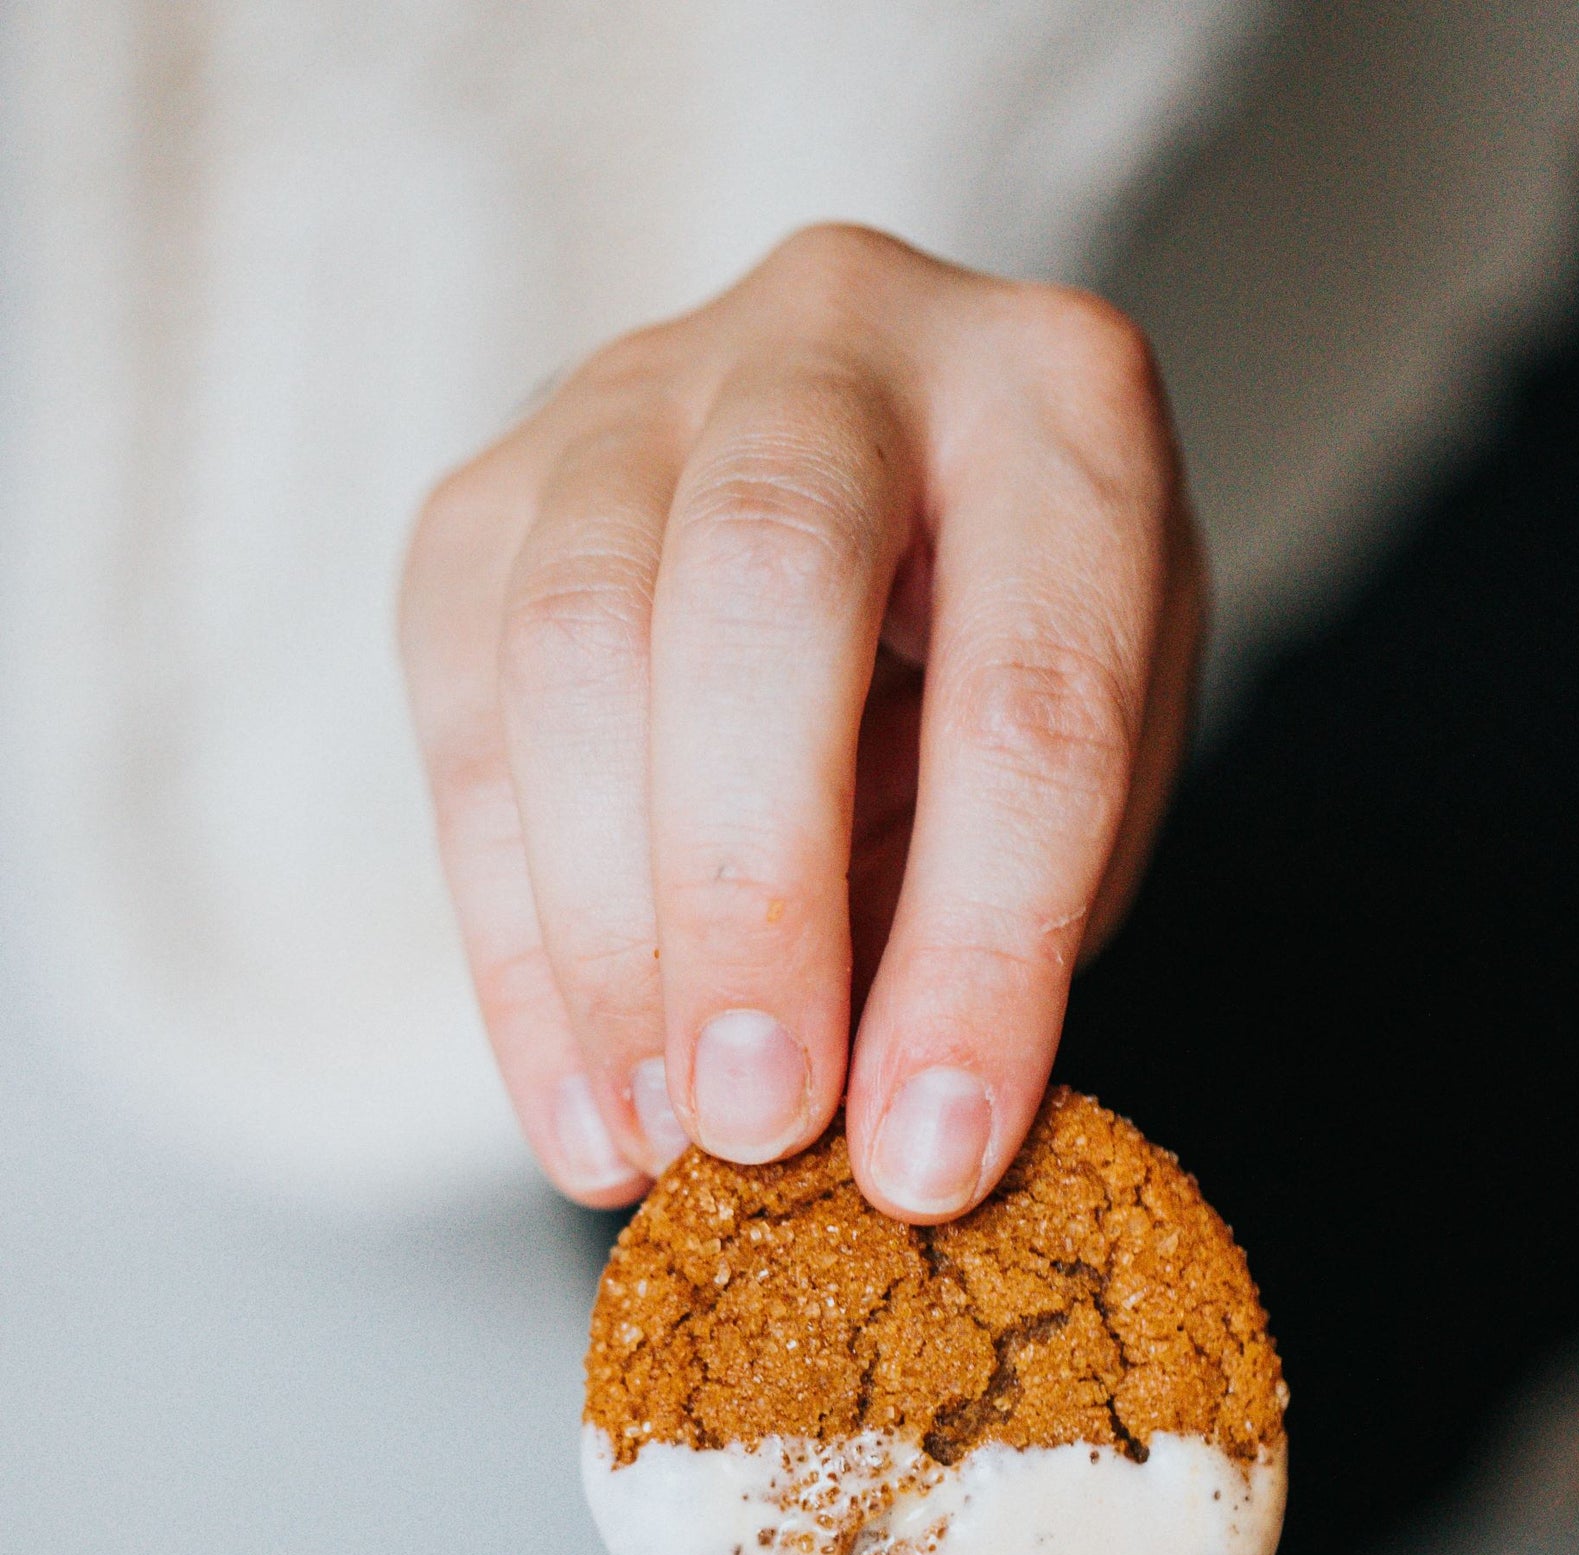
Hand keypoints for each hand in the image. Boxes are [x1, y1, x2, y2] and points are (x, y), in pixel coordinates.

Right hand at [400, 226, 1200, 1212]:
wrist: (866, 503)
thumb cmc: (996, 672)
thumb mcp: (1077, 789)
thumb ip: (994, 925)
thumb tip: (886, 1147)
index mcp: (1058, 407)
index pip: (1030, 688)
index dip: (982, 944)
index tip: (932, 1154)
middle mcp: (843, 338)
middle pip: (762, 582)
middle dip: (752, 889)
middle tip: (753, 1124)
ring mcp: (636, 391)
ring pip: (576, 640)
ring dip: (607, 936)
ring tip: (659, 1144)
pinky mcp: (487, 495)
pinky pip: (463, 722)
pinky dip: (516, 950)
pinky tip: (582, 1109)